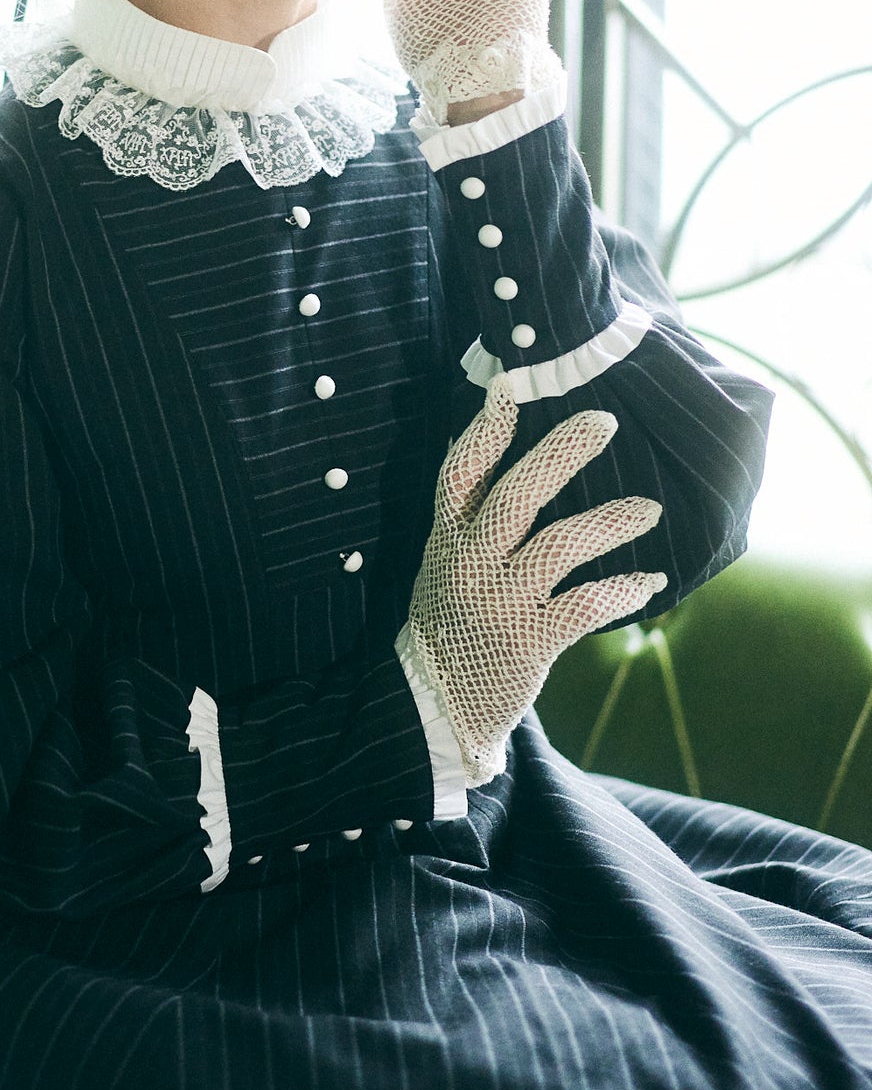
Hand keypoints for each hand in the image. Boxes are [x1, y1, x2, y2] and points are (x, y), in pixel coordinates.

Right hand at [396, 373, 667, 786]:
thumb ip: (472, 518)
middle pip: (517, 496)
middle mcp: (469, 562)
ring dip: (610, 522)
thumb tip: (511, 453)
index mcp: (447, 538)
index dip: (485, 430)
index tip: (510, 387)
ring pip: (560, 546)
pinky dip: (624, 589)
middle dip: (562, 454)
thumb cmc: (453, 618)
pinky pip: (586, 604)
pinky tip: (652, 582)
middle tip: (604, 422)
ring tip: (650, 509)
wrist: (436, 701)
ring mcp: (499, 601)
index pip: (460, 473)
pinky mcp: (530, 639)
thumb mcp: (446, 562)